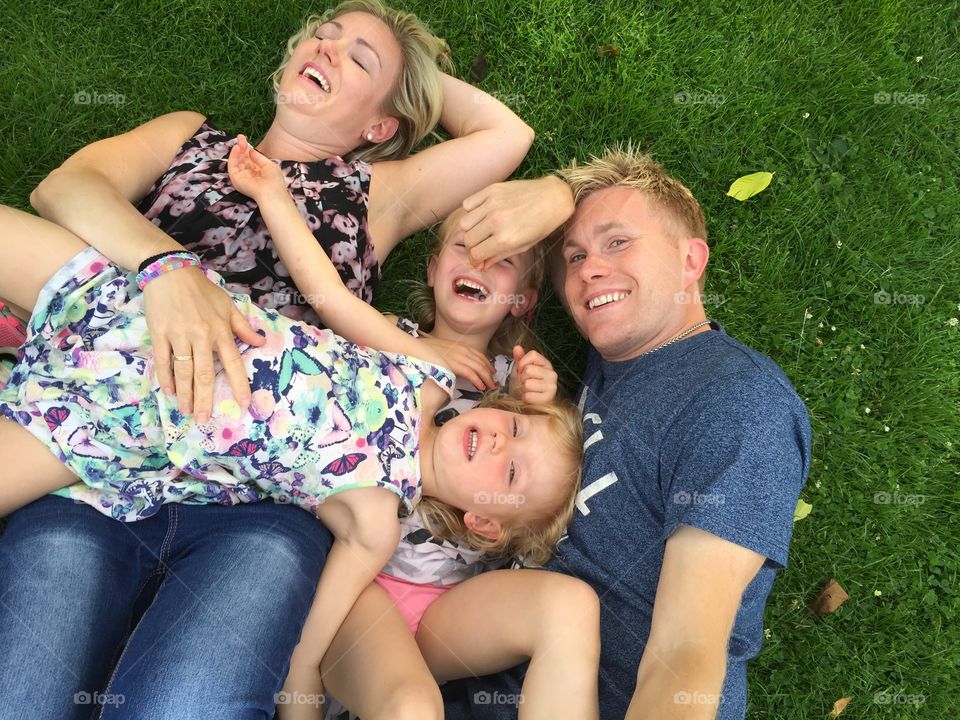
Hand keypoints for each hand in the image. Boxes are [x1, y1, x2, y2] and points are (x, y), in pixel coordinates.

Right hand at [144, 267, 264, 421]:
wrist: (170, 271)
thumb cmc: (201, 290)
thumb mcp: (227, 305)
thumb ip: (242, 327)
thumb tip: (261, 342)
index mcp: (221, 330)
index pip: (233, 362)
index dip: (238, 384)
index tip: (244, 403)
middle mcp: (201, 335)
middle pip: (205, 373)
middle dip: (206, 399)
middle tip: (205, 419)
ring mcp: (179, 335)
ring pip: (184, 370)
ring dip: (186, 394)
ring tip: (187, 411)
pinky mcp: (159, 333)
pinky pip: (163, 360)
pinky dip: (166, 378)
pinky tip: (170, 392)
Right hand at [227, 134, 286, 202]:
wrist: (271, 192)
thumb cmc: (274, 180)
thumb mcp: (269, 165)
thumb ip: (258, 157)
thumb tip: (251, 150)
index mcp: (258, 172)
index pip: (250, 159)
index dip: (247, 149)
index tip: (245, 139)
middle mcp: (249, 174)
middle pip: (242, 159)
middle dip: (241, 147)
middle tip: (240, 137)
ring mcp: (242, 177)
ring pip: (237, 161)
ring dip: (237, 150)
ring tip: (239, 142)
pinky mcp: (236, 179)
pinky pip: (232, 166)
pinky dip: (233, 156)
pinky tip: (236, 148)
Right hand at [417, 335, 495, 389]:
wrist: (414, 349)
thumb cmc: (425, 351)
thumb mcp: (442, 350)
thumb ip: (452, 356)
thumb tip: (455, 366)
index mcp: (460, 346)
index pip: (479, 355)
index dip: (487, 364)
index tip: (491, 372)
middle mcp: (462, 350)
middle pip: (482, 362)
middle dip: (489, 373)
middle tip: (494, 382)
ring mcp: (458, 357)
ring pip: (479, 368)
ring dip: (486, 379)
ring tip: (490, 386)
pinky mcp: (454, 365)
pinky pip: (471, 374)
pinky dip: (478, 381)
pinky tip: (481, 387)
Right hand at [460, 176, 574, 268]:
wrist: (553, 197)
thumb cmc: (541, 224)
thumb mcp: (523, 246)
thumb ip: (499, 256)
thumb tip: (481, 266)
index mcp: (505, 239)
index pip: (475, 254)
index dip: (475, 259)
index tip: (477, 258)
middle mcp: (496, 222)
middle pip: (468, 239)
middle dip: (473, 246)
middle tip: (481, 244)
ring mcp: (492, 204)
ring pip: (464, 223)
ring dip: (471, 229)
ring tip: (482, 228)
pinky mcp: (491, 190)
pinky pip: (467, 204)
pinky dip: (471, 210)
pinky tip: (483, 213)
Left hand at [510, 345, 557, 403]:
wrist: (535, 403)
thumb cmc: (528, 384)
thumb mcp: (523, 369)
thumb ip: (520, 358)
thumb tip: (517, 347)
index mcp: (546, 364)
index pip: (532, 355)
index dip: (522, 362)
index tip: (521, 370)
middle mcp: (552, 374)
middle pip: (528, 370)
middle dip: (522, 378)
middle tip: (524, 382)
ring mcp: (552, 386)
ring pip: (527, 383)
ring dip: (523, 389)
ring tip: (528, 390)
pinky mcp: (549, 398)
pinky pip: (528, 396)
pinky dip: (525, 398)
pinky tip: (530, 397)